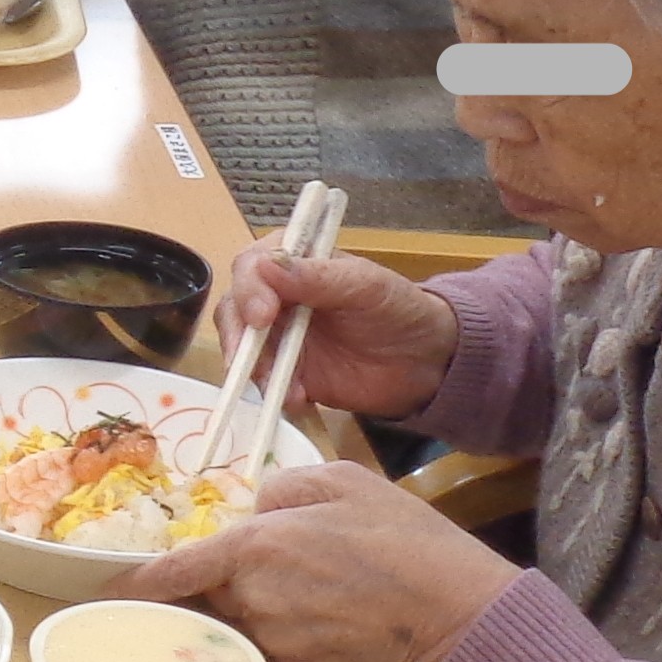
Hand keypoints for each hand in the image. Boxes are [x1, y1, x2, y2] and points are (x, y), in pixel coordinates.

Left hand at [116, 460, 518, 661]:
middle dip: (224, 585)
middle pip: (211, 596)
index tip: (103, 595)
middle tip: (275, 571)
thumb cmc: (405, 538)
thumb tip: (251, 509)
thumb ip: (282, 489)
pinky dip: (290, 635)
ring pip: (243, 623)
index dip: (135, 585)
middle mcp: (254, 599)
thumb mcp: (344, 481)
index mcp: (256, 546)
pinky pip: (274, 650)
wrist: (459, 613)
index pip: (173, 572)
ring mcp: (276, 642)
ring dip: (260, 609)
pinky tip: (331, 620)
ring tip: (315, 593)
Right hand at [217, 247, 466, 424]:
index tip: (262, 315)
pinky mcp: (288, 373)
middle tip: (251, 361)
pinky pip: (264, 383)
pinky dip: (273, 393)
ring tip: (285, 387)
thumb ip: (317, 278)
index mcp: (295, 262)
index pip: (252, 266)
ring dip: (254, 369)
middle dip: (238, 336)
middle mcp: (278, 297)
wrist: (427, 364)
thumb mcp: (365, 287)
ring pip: (242, 349)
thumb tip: (265, 265)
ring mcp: (280, 337)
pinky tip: (298, 399)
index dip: (248, 289)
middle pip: (235, 309)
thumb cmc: (400, 311)